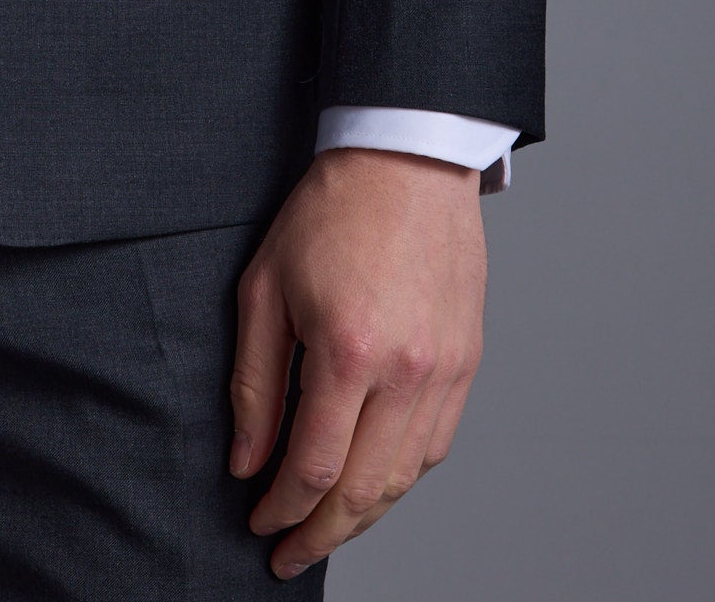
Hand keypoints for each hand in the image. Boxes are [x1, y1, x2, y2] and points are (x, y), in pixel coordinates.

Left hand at [230, 146, 486, 580]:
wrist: (406, 159)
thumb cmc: (330, 212)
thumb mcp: (265, 287)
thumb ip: (256, 383)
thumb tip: (248, 462)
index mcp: (350, 351)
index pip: (313, 466)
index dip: (281, 508)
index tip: (258, 523)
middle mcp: (406, 372)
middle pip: (365, 492)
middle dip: (320, 534)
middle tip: (287, 554)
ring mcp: (444, 371)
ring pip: (405, 479)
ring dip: (363, 516)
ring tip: (324, 528)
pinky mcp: (466, 363)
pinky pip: (435, 446)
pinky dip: (401, 477)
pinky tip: (371, 482)